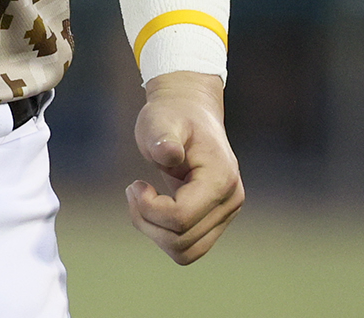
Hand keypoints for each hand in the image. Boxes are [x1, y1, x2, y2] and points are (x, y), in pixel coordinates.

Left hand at [126, 71, 243, 264]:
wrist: (190, 112)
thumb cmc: (172, 115)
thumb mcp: (160, 120)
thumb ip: (163, 137)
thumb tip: (170, 153)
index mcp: (220, 179)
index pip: (181, 218)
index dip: (149, 209)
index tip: (134, 185)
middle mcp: (230, 201)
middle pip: (182, 241)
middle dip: (147, 221)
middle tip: (133, 190)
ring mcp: (226, 214)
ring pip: (186, 252)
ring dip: (154, 232)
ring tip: (140, 199)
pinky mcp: (215, 220)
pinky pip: (188, 246)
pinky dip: (163, 234)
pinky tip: (152, 207)